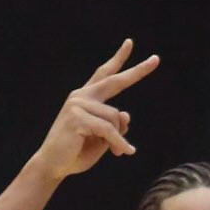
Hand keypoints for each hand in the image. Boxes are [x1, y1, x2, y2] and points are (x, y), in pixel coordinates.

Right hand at [34, 38, 159, 181]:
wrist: (53, 165)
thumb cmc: (76, 153)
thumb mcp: (101, 139)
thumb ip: (114, 126)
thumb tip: (126, 115)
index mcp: (86, 97)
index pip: (104, 74)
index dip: (118, 59)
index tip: (129, 43)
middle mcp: (81, 95)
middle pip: (114, 81)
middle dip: (137, 71)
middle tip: (156, 59)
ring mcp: (78, 104)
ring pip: (115, 116)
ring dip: (120, 138)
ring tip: (118, 152)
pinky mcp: (77, 117)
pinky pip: (109, 130)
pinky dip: (118, 143)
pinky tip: (123, 152)